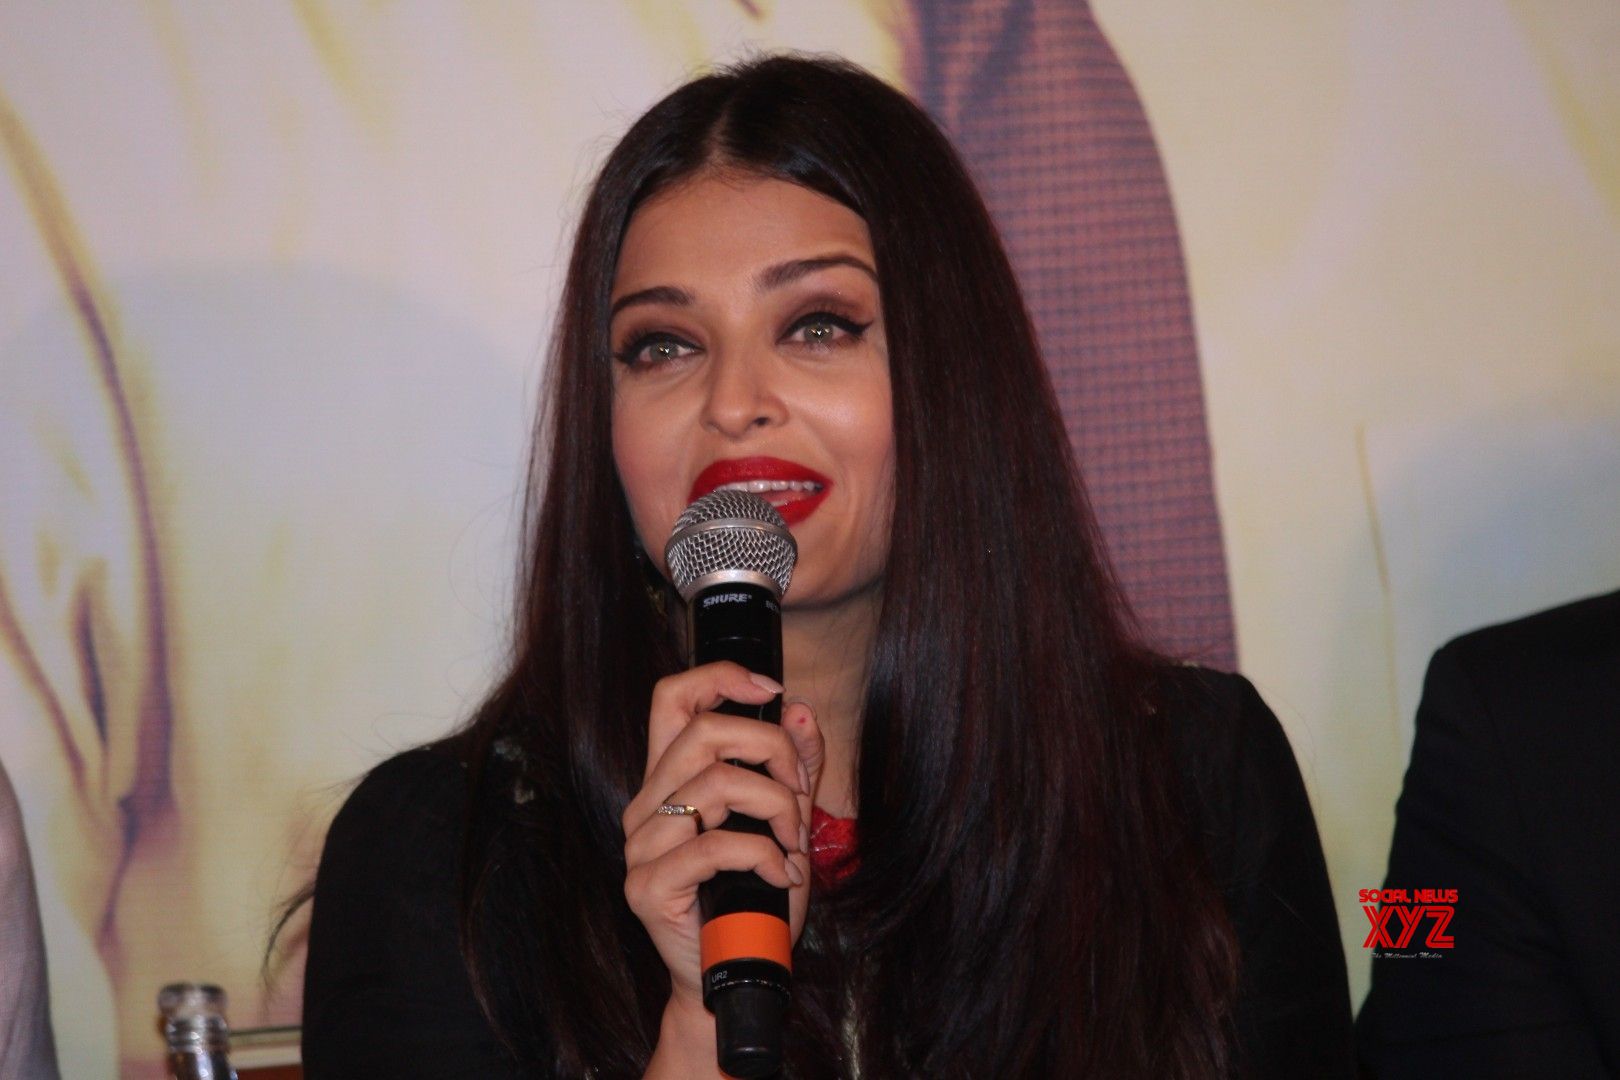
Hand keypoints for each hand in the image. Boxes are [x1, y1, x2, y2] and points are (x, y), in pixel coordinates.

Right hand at [622, 662, 825, 1022]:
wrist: (732, 974)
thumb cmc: (754, 898)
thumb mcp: (785, 823)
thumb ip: (794, 767)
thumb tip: (800, 711)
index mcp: (671, 779)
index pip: (672, 699)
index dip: (719, 677)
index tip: (771, 688)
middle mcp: (648, 804)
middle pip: (704, 732)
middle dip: (772, 751)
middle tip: (799, 793)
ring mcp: (642, 845)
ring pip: (716, 784)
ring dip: (776, 809)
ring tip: (793, 844)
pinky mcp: (649, 886)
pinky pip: (716, 845)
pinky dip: (764, 855)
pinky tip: (781, 875)